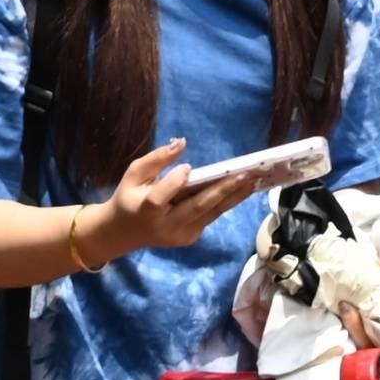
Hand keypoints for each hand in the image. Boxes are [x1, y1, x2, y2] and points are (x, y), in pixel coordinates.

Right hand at [92, 135, 251, 262]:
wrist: (125, 233)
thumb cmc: (129, 197)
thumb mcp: (134, 174)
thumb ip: (156, 159)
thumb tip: (182, 142)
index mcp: (146, 211)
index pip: (160, 198)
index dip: (175, 183)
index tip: (188, 167)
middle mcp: (166, 227)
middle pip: (197, 208)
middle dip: (223, 190)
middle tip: (245, 174)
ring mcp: (181, 235)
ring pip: (211, 213)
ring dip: (235, 196)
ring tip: (254, 180)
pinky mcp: (191, 237)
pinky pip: (211, 216)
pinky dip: (227, 201)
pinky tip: (244, 188)